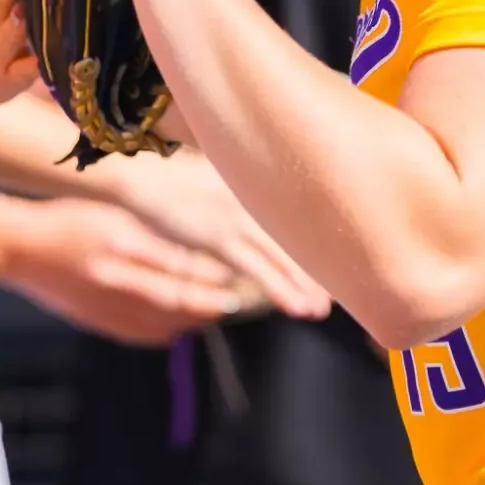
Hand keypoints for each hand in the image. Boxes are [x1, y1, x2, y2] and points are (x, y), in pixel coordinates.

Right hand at [0, 191, 242, 346]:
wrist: (20, 249)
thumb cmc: (70, 220)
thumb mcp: (114, 215)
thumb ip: (153, 236)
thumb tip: (197, 255)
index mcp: (123, 243)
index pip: (180, 267)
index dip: (212, 278)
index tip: (238, 279)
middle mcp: (117, 278)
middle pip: (177, 301)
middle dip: (211, 304)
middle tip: (237, 302)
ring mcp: (105, 306)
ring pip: (163, 323)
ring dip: (193, 321)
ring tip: (215, 312)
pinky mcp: (97, 323)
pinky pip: (141, 335)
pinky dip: (166, 332)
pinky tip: (179, 326)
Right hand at [108, 142, 330, 320]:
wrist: (141, 173)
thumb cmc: (172, 174)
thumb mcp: (213, 175)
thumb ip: (236, 187)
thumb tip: (254, 194)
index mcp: (255, 188)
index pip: (296, 221)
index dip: (319, 244)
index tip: (340, 263)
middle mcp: (253, 203)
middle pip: (297, 240)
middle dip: (318, 271)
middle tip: (344, 296)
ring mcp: (237, 221)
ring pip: (283, 258)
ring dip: (304, 286)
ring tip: (320, 310)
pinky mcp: (218, 239)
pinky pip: (256, 269)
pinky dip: (279, 288)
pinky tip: (295, 306)